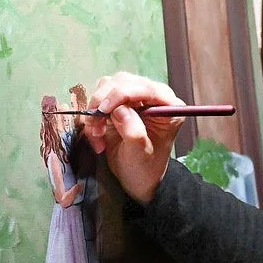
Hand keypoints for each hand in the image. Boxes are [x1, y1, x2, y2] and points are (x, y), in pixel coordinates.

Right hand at [86, 72, 185, 203]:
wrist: (137, 181)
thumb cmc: (145, 169)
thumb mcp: (140, 154)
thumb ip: (133, 131)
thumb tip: (120, 110)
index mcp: (169, 107)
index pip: (145, 88)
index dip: (122, 93)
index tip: (104, 109)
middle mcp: (153, 98)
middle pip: (123, 81)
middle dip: (105, 101)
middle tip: (97, 127)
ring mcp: (135, 99)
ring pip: (108, 86)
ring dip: (97, 109)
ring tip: (98, 134)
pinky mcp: (118, 104)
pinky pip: (99, 99)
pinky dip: (93, 116)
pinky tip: (97, 135)